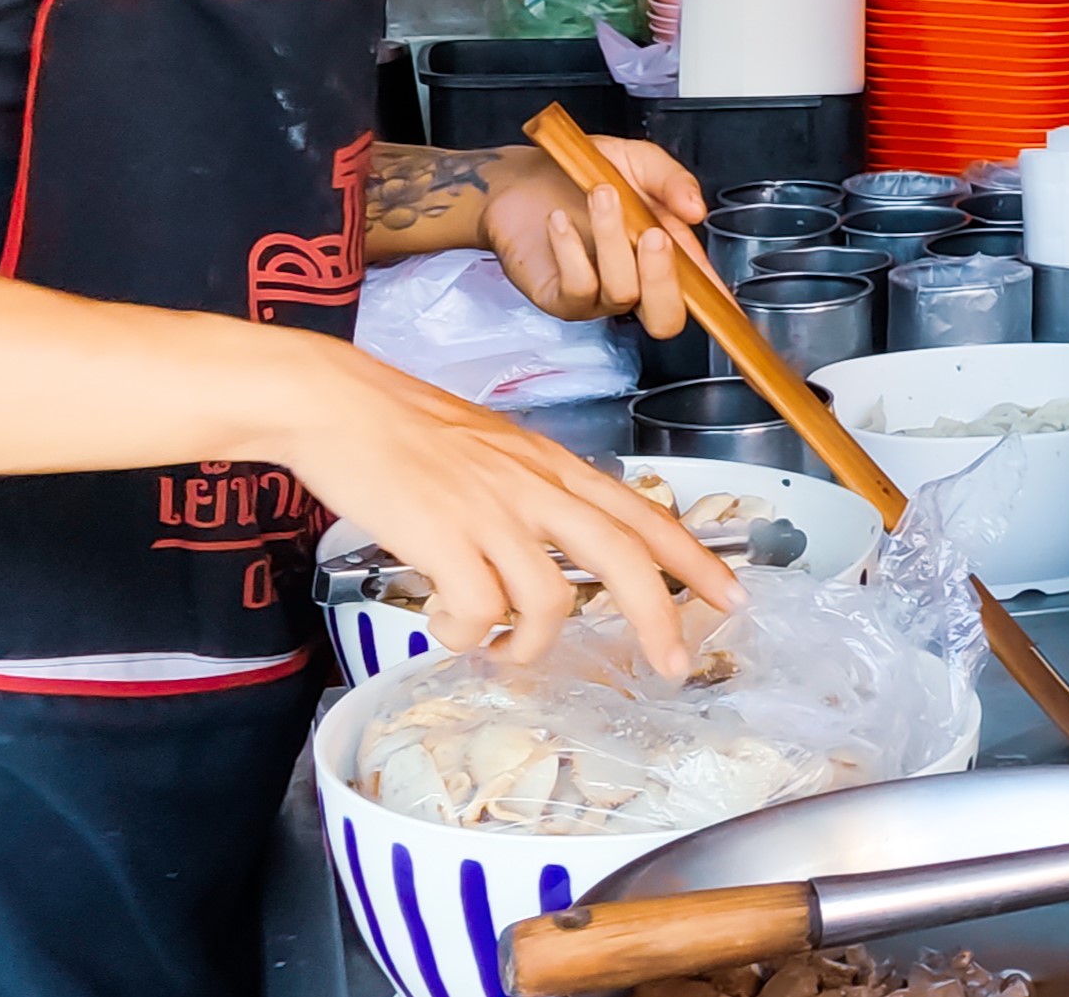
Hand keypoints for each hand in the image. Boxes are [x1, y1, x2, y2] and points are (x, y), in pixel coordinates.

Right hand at [248, 328, 743, 674]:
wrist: (336, 403)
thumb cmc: (407, 429)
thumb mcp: (498, 451)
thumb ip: (538, 493)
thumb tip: (564, 547)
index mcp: (554, 467)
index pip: (645, 514)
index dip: (696, 559)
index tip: (733, 596)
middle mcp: (535, 487)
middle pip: (623, 558)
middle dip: (660, 619)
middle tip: (674, 665)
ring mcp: (490, 512)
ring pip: (551, 599)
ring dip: (531, 644)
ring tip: (502, 649)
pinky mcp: (441, 537)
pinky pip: (480, 612)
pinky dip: (468, 634)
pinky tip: (447, 625)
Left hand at [479, 139, 713, 335]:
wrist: (518, 178)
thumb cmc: (576, 174)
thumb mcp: (635, 161)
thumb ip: (671, 179)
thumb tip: (697, 209)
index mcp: (664, 255)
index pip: (699, 292)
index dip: (720, 310)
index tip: (734, 316)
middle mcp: (635, 282)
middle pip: (667, 318)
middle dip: (665, 278)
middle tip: (653, 233)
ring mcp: (598, 295)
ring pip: (624, 292)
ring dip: (613, 239)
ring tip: (600, 194)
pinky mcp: (560, 297)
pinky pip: (579, 288)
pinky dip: (572, 249)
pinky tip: (560, 220)